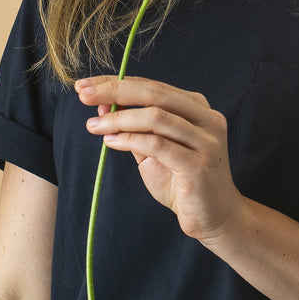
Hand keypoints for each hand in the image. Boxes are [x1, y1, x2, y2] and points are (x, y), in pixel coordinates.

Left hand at [76, 76, 241, 242]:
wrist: (214, 217)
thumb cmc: (181, 182)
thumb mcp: (152, 151)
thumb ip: (133, 128)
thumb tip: (102, 106)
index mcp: (197, 107)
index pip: (152, 86)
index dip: (117, 82)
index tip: (86, 86)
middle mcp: (206, 118)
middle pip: (155, 94)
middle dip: (115, 91)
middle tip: (84, 95)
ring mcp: (206, 141)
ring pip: (156, 117)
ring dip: (119, 119)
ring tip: (93, 125)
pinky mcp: (200, 164)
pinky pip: (158, 145)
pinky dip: (130, 140)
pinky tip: (111, 142)